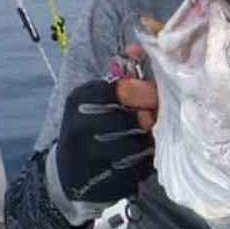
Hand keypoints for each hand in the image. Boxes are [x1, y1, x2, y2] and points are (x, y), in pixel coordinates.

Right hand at [55, 47, 157, 206]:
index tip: (155, 94)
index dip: (140, 91)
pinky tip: (152, 155)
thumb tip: (139, 47)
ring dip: (151, 139)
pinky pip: (138, 169)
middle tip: (159, 117)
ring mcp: (91, 159)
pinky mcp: (106, 182)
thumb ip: (119, 76)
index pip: (113, 90)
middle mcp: (78, 129)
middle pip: (125, 119)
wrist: (70, 175)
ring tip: (157, 135)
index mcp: (78, 101)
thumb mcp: (95, 99)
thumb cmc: (90, 128)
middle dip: (149, 116)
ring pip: (134, 146)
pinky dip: (149, 161)